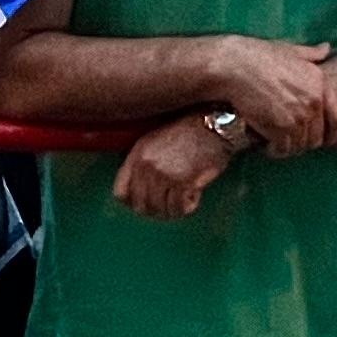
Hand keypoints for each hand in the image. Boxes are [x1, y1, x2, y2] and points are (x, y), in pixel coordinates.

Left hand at [112, 114, 237, 221]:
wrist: (215, 125)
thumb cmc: (191, 132)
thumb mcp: (156, 140)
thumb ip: (144, 162)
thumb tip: (140, 191)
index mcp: (137, 154)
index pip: (120, 193)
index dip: (133, 203)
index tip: (146, 204)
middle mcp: (146, 165)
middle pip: (141, 206)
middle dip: (156, 210)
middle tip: (171, 206)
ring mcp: (162, 174)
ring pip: (160, 210)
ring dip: (174, 209)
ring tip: (185, 198)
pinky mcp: (181, 181)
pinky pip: (179, 208)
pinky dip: (188, 205)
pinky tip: (195, 193)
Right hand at [217, 37, 336, 157]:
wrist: (234, 66)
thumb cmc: (258, 55)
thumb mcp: (290, 50)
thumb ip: (311, 54)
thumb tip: (326, 48)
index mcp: (320, 83)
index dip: (333, 134)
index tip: (324, 141)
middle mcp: (314, 101)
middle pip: (317, 137)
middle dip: (303, 142)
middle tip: (289, 140)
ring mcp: (298, 116)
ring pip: (300, 146)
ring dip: (288, 147)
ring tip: (275, 142)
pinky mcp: (280, 128)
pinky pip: (283, 149)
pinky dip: (275, 150)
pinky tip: (266, 144)